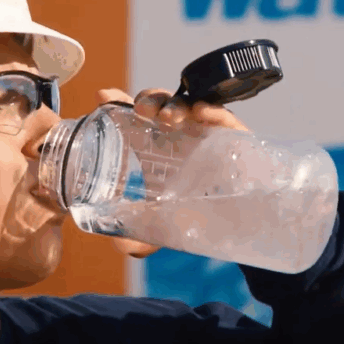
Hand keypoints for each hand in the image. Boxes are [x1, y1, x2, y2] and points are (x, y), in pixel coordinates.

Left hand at [94, 87, 250, 259]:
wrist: (239, 221)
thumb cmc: (199, 211)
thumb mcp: (163, 224)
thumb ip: (141, 236)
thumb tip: (122, 245)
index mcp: (155, 144)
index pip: (133, 116)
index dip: (117, 103)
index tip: (103, 97)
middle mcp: (178, 133)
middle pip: (159, 104)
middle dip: (148, 100)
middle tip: (140, 111)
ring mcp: (205, 130)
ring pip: (188, 104)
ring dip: (174, 105)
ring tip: (165, 118)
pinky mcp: (234, 135)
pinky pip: (223, 116)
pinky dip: (211, 111)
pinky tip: (199, 113)